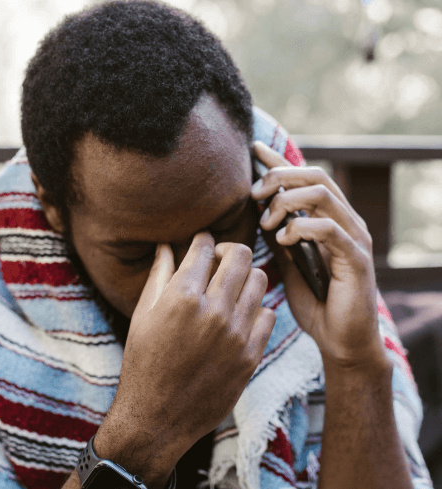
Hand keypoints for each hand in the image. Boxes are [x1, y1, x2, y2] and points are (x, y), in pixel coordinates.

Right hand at [94, 232, 274, 486]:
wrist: (157, 417)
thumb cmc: (143, 363)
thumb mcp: (143, 315)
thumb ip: (159, 275)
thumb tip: (165, 246)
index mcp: (182, 297)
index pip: (204, 248)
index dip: (203, 240)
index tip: (203, 242)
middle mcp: (213, 311)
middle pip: (240, 255)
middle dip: (229, 250)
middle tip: (219, 260)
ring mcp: (236, 334)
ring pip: (260, 280)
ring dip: (245, 276)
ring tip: (231, 287)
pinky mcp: (250, 356)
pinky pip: (268, 315)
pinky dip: (256, 309)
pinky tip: (239, 315)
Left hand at [250, 141, 386, 368]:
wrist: (339, 340)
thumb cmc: (314, 301)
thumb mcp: (288, 262)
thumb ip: (278, 235)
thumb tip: (257, 211)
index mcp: (326, 219)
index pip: (304, 178)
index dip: (279, 161)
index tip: (253, 149)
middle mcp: (343, 221)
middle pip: (315, 176)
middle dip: (280, 177)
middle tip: (254, 194)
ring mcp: (353, 237)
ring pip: (323, 194)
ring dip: (287, 201)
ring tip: (267, 222)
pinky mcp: (356, 258)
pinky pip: (330, 228)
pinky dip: (301, 227)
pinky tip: (284, 239)